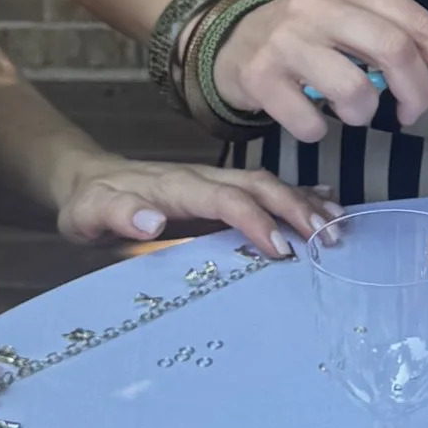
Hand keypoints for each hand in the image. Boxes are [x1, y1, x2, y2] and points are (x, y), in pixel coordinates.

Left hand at [53, 153, 329, 259]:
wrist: (89, 181)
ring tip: (339, 227)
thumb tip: (150, 222)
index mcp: (178, 187)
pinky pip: (265, 191)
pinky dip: (300, 195)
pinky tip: (327, 205)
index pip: (225, 198)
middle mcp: (204, 179)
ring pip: (269, 186)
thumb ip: (117, 215)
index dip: (255, 220)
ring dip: (305, 204)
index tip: (282, 249)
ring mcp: (216, 182)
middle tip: (329, 239)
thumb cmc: (90, 205)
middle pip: (259, 186)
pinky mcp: (221, 191)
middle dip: (296, 209)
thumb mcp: (88, 214)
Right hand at [211, 0, 427, 142]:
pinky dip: (320, 130)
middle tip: (414, 115)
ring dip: (366, 115)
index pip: (416, 22)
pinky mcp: (259, 77)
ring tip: (354, 113)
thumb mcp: (347, 16)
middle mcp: (316, 4)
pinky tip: (312, 118)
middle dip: (418, 93)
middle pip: (394, 50)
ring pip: (356, 91)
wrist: (229, 41)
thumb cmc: (306, 35)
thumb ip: (393, 34)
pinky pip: (311, 122)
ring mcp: (285, 40)